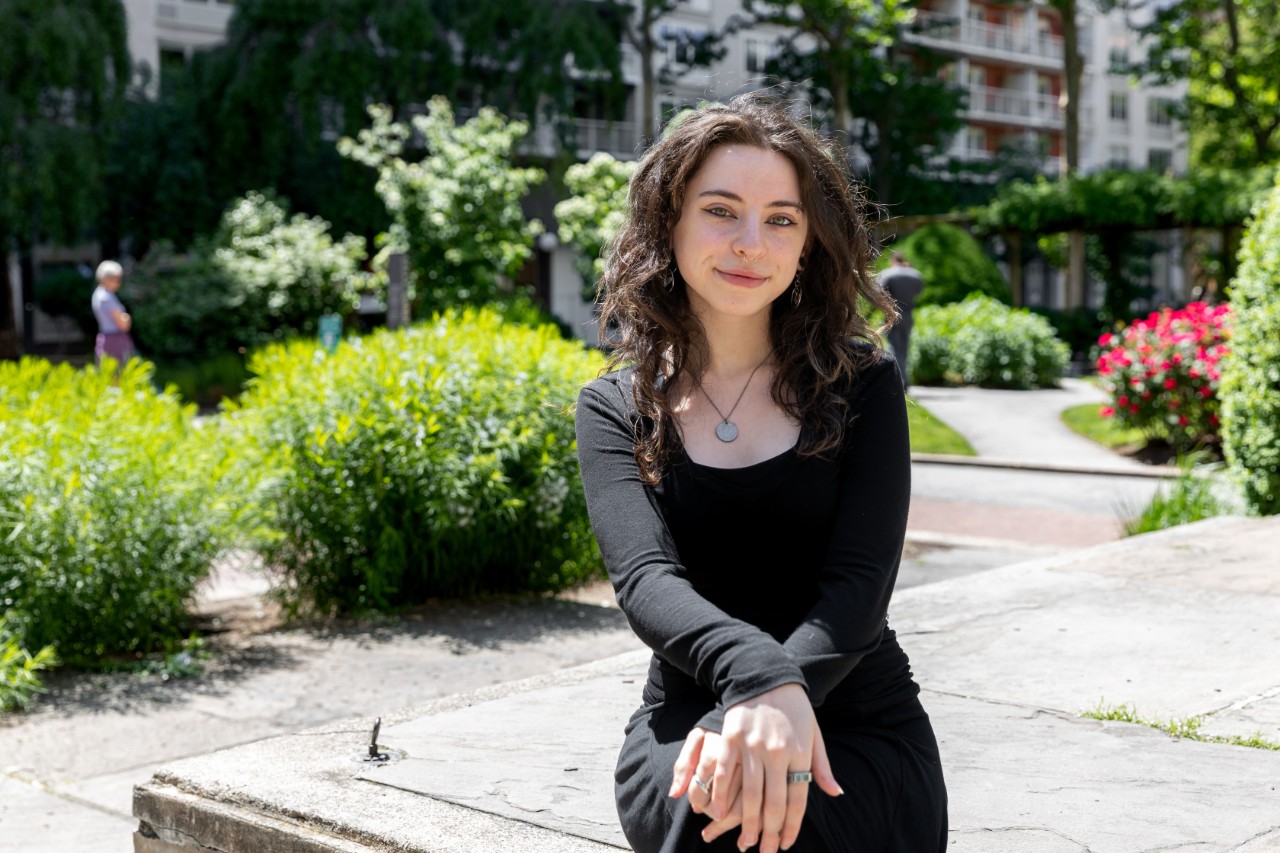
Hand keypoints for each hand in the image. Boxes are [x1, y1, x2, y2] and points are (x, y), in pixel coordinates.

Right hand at [713, 685, 842, 852]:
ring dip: (747, 822)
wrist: (764, 674)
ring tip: (746, 841)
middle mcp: (776, 752)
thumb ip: (822, 766)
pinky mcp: (730, 738)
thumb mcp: (814, 733)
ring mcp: (751, 746)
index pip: (797, 799)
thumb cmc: (794, 707)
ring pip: (749, 794)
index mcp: (800, 752)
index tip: (785, 844)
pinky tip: (719, 812)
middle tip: (765, 851)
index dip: (791, 826)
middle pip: (773, 803)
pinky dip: (721, 795)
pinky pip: (724, 773)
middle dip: (769, 832)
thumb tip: (836, 794)